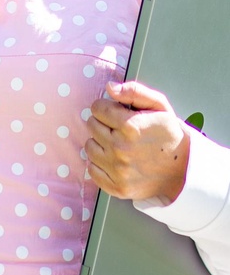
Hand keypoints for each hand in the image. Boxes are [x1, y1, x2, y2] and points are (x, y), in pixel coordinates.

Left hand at [85, 80, 189, 202]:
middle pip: (91, 125)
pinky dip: (99, 164)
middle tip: (118, 129)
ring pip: (89, 146)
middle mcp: (121, 148)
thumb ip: (134, 91)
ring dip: (99, 143)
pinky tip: (114, 160)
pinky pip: (92, 170)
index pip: (97, 108)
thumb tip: (109, 88)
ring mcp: (118, 170)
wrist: (185, 170)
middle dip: (102, 123)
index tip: (116, 113)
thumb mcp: (159, 105)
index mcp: (130, 126)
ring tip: (117, 144)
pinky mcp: (117, 187)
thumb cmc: (169, 134)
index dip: (106, 107)